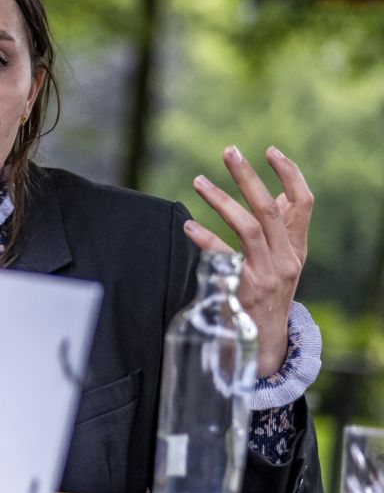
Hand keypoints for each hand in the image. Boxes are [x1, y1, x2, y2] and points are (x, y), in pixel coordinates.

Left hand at [184, 145, 312, 378]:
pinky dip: (205, 240)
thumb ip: (280, 230)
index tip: (271, 150)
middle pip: (271, 209)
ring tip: (199, 181)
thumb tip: (275, 191)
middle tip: (228, 152)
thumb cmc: (269, 294)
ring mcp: (266, 275)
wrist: (264, 342)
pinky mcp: (243, 290)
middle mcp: (286, 259)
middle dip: (249, 177)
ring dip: (222, 201)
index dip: (290, 175)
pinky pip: (223, 259)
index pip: (303, 204)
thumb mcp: (282, 262)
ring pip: (249, 228)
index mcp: (296, 248)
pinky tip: (188, 226)